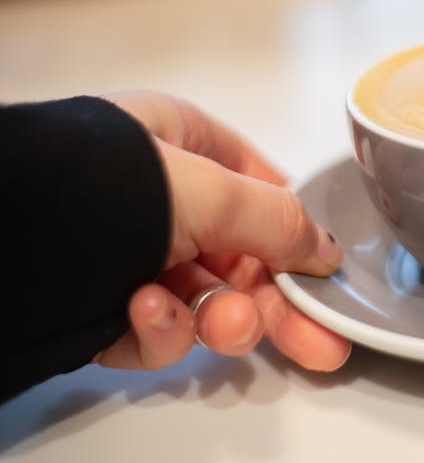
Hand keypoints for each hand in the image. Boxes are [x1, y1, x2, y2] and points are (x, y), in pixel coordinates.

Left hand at [93, 91, 350, 371]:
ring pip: (204, 300)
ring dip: (222, 319)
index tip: (324, 273)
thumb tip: (326, 249)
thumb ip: (279, 222)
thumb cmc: (104, 188)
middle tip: (316, 345)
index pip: (260, 187)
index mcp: (183, 143)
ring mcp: (131, 252)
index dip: (295, 231)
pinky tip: (144, 313)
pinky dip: (159, 330)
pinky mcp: (103, 302)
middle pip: (240, 257)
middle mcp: (160, 197)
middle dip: (275, 303)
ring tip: (224, 325)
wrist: (6, 242)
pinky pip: (154, 326)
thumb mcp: (212, 194)